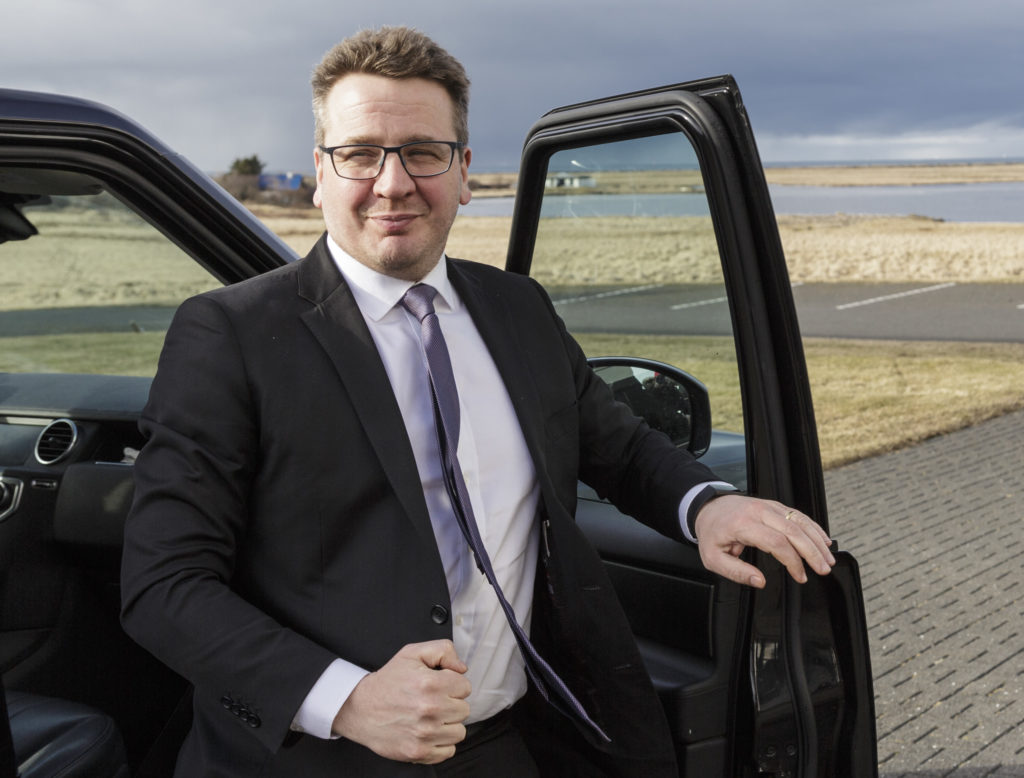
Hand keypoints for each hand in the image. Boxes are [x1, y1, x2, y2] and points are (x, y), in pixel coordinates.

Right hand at [331, 640, 471, 763]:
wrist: (360, 708)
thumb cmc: (387, 682)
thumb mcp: (412, 653)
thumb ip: (443, 651)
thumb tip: (462, 669)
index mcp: (430, 683)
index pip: (465, 687)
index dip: (452, 684)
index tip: (439, 686)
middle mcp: (430, 709)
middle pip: (464, 709)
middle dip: (450, 704)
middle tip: (432, 701)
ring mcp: (425, 733)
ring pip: (459, 731)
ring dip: (447, 725)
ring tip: (430, 717)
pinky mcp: (419, 752)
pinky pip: (448, 751)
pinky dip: (440, 743)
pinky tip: (427, 732)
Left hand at [693, 495, 834, 587]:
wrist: (707, 507)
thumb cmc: (711, 532)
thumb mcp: (713, 558)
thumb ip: (736, 572)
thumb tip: (759, 582)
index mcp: (743, 524)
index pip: (776, 542)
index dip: (793, 561)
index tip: (800, 576)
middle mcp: (759, 512)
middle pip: (793, 530)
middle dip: (812, 552)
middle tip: (823, 570)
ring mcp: (768, 506)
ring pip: (799, 521)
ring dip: (817, 540)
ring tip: (828, 559)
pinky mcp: (774, 505)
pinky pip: (797, 515)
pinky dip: (813, 527)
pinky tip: (823, 540)